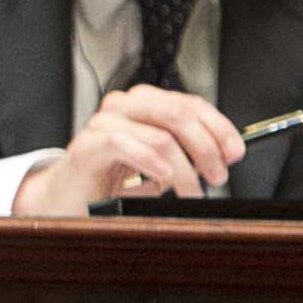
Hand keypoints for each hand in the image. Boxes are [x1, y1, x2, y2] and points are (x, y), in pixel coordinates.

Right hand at [13, 86, 243, 214]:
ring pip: (159, 134)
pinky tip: (164, 180)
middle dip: (206, 147)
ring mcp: (102, 124)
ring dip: (185, 168)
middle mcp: (123, 107)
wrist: (67, 198)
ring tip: (191, 191)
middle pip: (178, 114)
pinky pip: (124, 145)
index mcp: (143, 105)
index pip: (190, 104)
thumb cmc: (110, 179)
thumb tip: (225, 154)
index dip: (219, 127)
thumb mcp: (158, 163)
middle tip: (217, 175)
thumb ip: (185, 152)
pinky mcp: (87, 146)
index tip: (235, 152)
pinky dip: (152, 163)